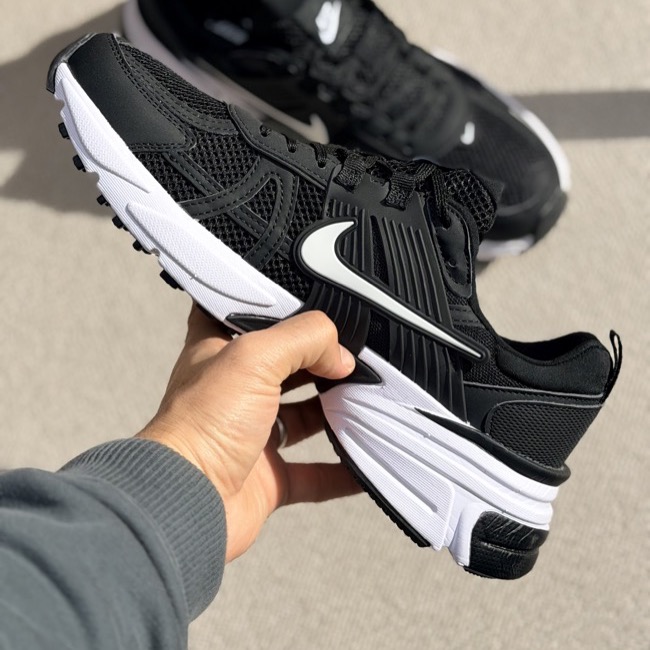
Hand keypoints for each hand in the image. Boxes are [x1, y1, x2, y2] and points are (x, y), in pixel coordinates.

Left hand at [139, 304, 360, 561]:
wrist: (184, 502)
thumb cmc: (201, 424)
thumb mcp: (253, 358)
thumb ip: (304, 339)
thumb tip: (341, 356)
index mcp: (218, 355)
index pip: (244, 317)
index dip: (276, 308)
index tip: (316, 305)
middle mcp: (233, 394)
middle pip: (285, 368)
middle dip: (321, 362)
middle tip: (357, 355)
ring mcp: (250, 437)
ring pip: (303, 419)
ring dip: (335, 411)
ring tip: (371, 397)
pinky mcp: (266, 480)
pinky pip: (314, 474)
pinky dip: (341, 471)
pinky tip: (368, 461)